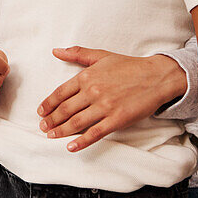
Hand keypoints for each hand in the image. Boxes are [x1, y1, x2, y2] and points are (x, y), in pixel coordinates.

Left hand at [37, 47, 186, 151]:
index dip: (48, 103)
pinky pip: (95, 133)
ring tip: (51, 135)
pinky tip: (71, 147)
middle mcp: (93, 91)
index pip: (60, 92)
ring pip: (76, 122)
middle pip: (65, 109)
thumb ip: (77, 53)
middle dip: (51, 120)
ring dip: (61, 131)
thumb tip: (55, 51)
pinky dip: (82, 142)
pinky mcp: (117, 119)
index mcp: (87, 76)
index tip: (40, 111)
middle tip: (43, 127)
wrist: (157, 76)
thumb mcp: (101, 55)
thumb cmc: (129, 66)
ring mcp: (105, 106)